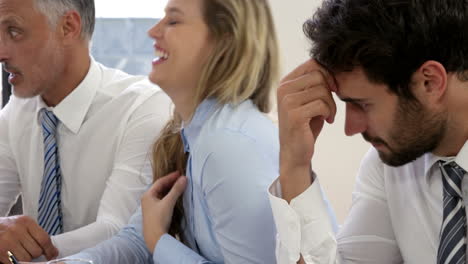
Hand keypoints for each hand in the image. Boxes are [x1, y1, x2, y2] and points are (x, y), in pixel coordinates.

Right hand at [0, 215, 57, 262]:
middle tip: (29, 250)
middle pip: (36, 251)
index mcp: (26, 222)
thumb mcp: (22, 224)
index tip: (53, 254)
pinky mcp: (0, 251)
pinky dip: (16, 262)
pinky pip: (15, 263)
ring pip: (27, 258)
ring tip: (19, 252)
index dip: (50, 250)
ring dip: (25, 258)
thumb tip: (50, 249)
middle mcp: (17, 230)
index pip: (44, 239)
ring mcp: (8, 241)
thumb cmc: (6, 227)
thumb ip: (35, 233)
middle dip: (35, 254)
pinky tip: (13, 256)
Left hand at [141, 171, 186, 252]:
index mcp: (148, 195)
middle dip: (171, 182)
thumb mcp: (168, 203)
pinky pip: (164, 201)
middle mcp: (148, 200)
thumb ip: (176, 190)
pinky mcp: (156, 214)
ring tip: (180, 186)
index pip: (160, 182)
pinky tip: (176, 197)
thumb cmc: (159, 220)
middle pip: (161, 187)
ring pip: (162, 194)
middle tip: (181, 178)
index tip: (180, 173)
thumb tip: (184, 178)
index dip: (170, 176)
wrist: (155, 239)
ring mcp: (151, 207)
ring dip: (171, 190)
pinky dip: (170, 197)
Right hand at [277, 59, 336, 201]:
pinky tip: (326, 121)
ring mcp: (287, 102)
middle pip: (319, 75)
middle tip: (331, 105)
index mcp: (285, 82)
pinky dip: (329, 113)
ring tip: (328, 115)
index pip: (313, 63)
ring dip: (331, 104)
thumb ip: (316, 83)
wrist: (295, 152)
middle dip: (331, 90)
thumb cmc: (306, 125)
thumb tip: (334, 66)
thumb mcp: (309, 100)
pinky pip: (322, 105)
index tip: (333, 88)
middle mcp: (283, 89)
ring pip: (322, 90)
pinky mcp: (294, 115)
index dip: (328, 73)